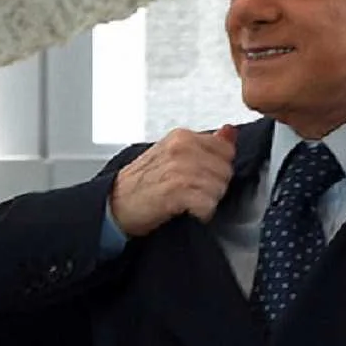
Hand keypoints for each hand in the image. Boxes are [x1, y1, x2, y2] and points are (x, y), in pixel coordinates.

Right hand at [110, 125, 236, 235]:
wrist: (115, 204)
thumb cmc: (141, 183)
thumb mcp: (172, 154)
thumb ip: (206, 143)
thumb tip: (230, 132)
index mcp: (182, 136)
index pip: (226, 149)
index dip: (218, 168)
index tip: (202, 177)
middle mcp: (182, 148)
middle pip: (226, 171)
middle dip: (214, 186)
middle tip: (192, 192)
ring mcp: (180, 168)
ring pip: (219, 188)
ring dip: (207, 201)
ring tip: (187, 201)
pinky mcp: (177, 190)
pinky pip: (208, 205)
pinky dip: (200, 213)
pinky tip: (185, 210)